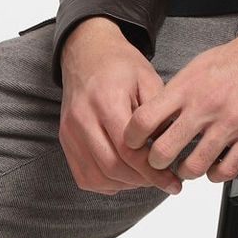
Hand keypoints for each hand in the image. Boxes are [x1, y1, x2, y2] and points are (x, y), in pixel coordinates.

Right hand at [58, 16, 183, 195]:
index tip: (172, 181)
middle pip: (112, 166)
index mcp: (106, 100)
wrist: (88, 54)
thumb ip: (159, 113)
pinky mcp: (65, 140)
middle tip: (163, 181)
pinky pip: (84, 176)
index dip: (152, 170)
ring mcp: (70, 132)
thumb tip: (170, 147)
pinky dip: (106, 182)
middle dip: (142, 180)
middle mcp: (82, 119)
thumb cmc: (121, 65)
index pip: (128, 149)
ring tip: (147, 177)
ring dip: (125, 183)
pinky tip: (126, 174)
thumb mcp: (148, 78)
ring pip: (97, 176)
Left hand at [122, 12, 237, 182]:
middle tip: (160, 161)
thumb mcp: (204, 61)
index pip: (144, 120)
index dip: (132, 138)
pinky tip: (216, 165)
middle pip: (163, 152)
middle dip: (157, 162)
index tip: (133, 143)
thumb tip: (158, 113)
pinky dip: (216, 174)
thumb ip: (180, 88)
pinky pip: (226, 171)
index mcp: (190, 84)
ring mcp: (232, 122)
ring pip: (193, 168)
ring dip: (187, 171)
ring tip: (189, 165)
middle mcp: (207, 105)